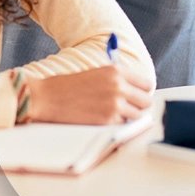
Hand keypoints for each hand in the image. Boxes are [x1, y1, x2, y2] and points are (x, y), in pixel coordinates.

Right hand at [28, 64, 154, 124]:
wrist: (48, 97)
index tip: (136, 97)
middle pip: (146, 101)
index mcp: (117, 71)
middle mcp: (119, 85)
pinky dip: (116, 124)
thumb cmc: (70, 86)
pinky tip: (102, 118)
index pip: (146, 84)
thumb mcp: (98, 74)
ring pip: (138, 115)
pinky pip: (124, 124)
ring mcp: (115, 103)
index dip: (141, 92)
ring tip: (112, 113)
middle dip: (138, 105)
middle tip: (126, 108)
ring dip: (128, 116)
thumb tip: (138, 92)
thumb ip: (118, 80)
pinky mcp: (108, 120)